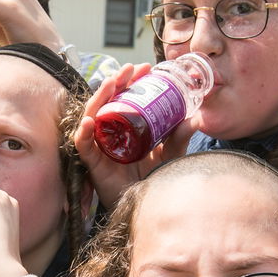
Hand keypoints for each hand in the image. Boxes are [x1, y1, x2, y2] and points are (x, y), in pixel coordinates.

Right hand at [74, 64, 192, 208]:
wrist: (147, 208)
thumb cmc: (154, 181)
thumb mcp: (170, 156)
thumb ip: (179, 138)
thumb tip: (194, 119)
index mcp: (127, 129)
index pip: (126, 98)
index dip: (133, 82)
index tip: (146, 68)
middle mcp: (111, 134)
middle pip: (108, 102)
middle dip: (116, 82)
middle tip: (131, 68)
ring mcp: (100, 147)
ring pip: (92, 116)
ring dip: (100, 97)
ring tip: (111, 83)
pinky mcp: (92, 164)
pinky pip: (82, 146)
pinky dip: (83, 133)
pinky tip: (90, 122)